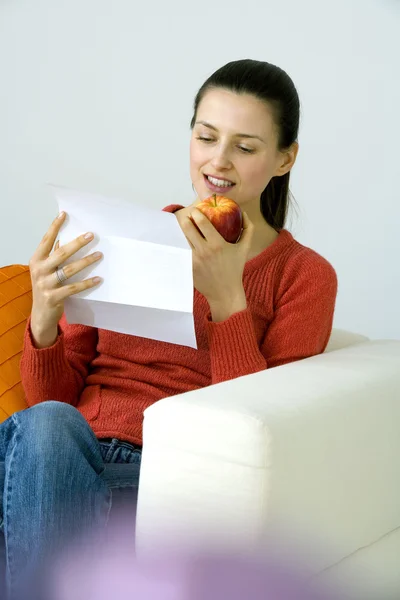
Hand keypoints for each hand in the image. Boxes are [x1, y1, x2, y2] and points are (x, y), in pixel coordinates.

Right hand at [29, 212, 102, 347]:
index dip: (55, 227)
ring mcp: (45, 284)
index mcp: (36, 260)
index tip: (64, 214)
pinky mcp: (53, 297)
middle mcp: (39, 270)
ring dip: (86, 261)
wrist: (40, 315)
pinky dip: (87, 283)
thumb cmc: (46, 289)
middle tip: (91, 235)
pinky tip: (98, 279)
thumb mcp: (45, 271)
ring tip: (99, 254)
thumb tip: (63, 239)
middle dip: (77, 243)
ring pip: (69, 270)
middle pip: (61, 253)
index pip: (46, 240)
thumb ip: (52, 256)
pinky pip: (74, 288)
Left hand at [179, 208, 253, 315]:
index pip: (202, 223)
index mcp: (217, 244)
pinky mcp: (188, 267)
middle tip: (187, 216)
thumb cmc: (235, 269)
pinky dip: (182, 245)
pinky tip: (183, 241)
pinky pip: (182, 251)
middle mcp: (204, 251)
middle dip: (185, 219)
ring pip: (182, 239)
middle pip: (187, 228)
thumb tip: (244, 213)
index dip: (196, 213)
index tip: (196, 210)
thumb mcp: (245, 248)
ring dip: (182, 232)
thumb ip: (248, 229)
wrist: (225, 292)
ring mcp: (194, 260)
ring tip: (184, 227)